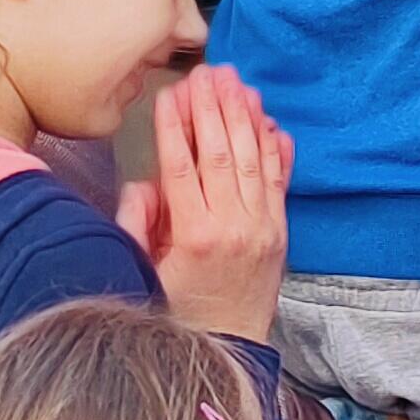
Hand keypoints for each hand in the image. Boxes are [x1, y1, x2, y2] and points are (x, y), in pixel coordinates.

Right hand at [124, 65, 290, 340]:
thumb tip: (146, 180)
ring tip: (235, 82)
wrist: (228, 347)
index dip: (175, 126)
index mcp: (194, 236)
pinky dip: (273, 146)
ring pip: (253, 159)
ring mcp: (262, 228)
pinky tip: (267, 119)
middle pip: (221, 153)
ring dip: (244, 116)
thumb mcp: (143, 271)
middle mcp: (233, 227)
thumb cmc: (177, 310)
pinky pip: (278, 180)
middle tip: (206, 72)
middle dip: (212, 108)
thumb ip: (138, 223)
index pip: (182, 167)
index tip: (169, 93)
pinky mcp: (280, 232)